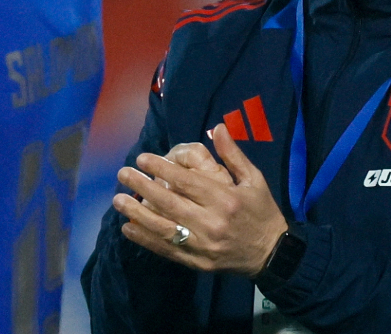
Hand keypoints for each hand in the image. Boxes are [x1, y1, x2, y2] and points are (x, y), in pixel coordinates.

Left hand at [114, 124, 288, 276]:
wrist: (272, 254)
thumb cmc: (261, 211)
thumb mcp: (253, 179)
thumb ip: (232, 154)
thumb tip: (218, 127)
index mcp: (225, 199)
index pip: (186, 182)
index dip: (161, 169)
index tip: (142, 158)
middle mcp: (212, 222)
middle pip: (169, 203)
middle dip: (142, 187)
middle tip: (123, 174)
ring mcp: (203, 245)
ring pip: (163, 228)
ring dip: (137, 214)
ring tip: (118, 200)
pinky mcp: (197, 262)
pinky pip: (166, 250)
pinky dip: (145, 240)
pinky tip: (128, 228)